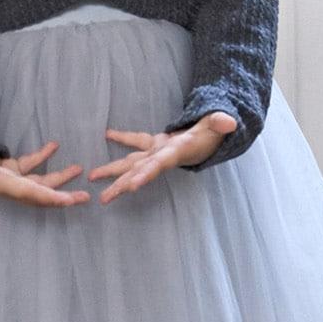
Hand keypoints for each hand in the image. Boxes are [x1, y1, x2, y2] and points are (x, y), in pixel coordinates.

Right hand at [0, 139, 91, 206]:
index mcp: (4, 185)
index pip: (31, 193)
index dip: (50, 198)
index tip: (70, 200)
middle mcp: (11, 186)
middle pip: (42, 195)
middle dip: (63, 196)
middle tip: (85, 197)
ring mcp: (12, 179)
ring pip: (41, 182)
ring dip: (60, 177)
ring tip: (78, 169)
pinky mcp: (10, 169)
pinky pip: (31, 166)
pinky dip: (43, 157)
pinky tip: (54, 146)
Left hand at [88, 112, 237, 203]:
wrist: (212, 137)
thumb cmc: (213, 133)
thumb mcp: (217, 127)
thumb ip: (220, 123)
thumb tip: (229, 123)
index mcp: (174, 153)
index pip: (158, 166)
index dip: (145, 176)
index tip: (131, 187)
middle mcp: (161, 157)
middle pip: (138, 173)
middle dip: (120, 185)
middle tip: (103, 198)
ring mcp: (156, 152)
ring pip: (130, 163)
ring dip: (112, 171)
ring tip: (93, 178)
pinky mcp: (155, 144)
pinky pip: (136, 142)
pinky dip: (122, 138)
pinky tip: (108, 135)